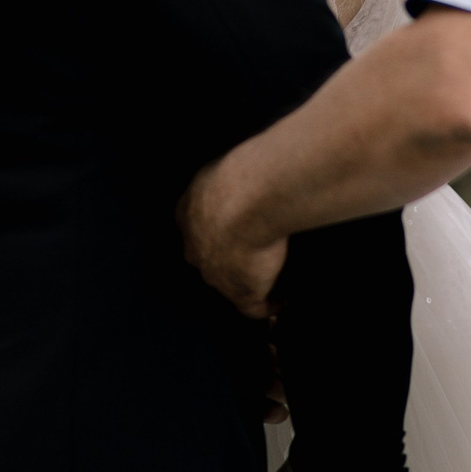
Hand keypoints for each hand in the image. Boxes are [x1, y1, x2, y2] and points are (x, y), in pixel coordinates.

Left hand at [180, 158, 287, 318]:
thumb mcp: (229, 164)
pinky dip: (268, 305)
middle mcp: (195, 247)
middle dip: (225, 256)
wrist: (248, 200)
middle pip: (207, 256)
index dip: (214, 229)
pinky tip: (282, 300)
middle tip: (249, 252)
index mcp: (188, 213)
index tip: (231, 228)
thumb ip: (236, 174)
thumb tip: (256, 167)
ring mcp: (216, 273)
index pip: (197, 227)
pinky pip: (252, 306)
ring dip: (246, 279)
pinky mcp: (241, 292)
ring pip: (228, 281)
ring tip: (269, 277)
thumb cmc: (240, 175)